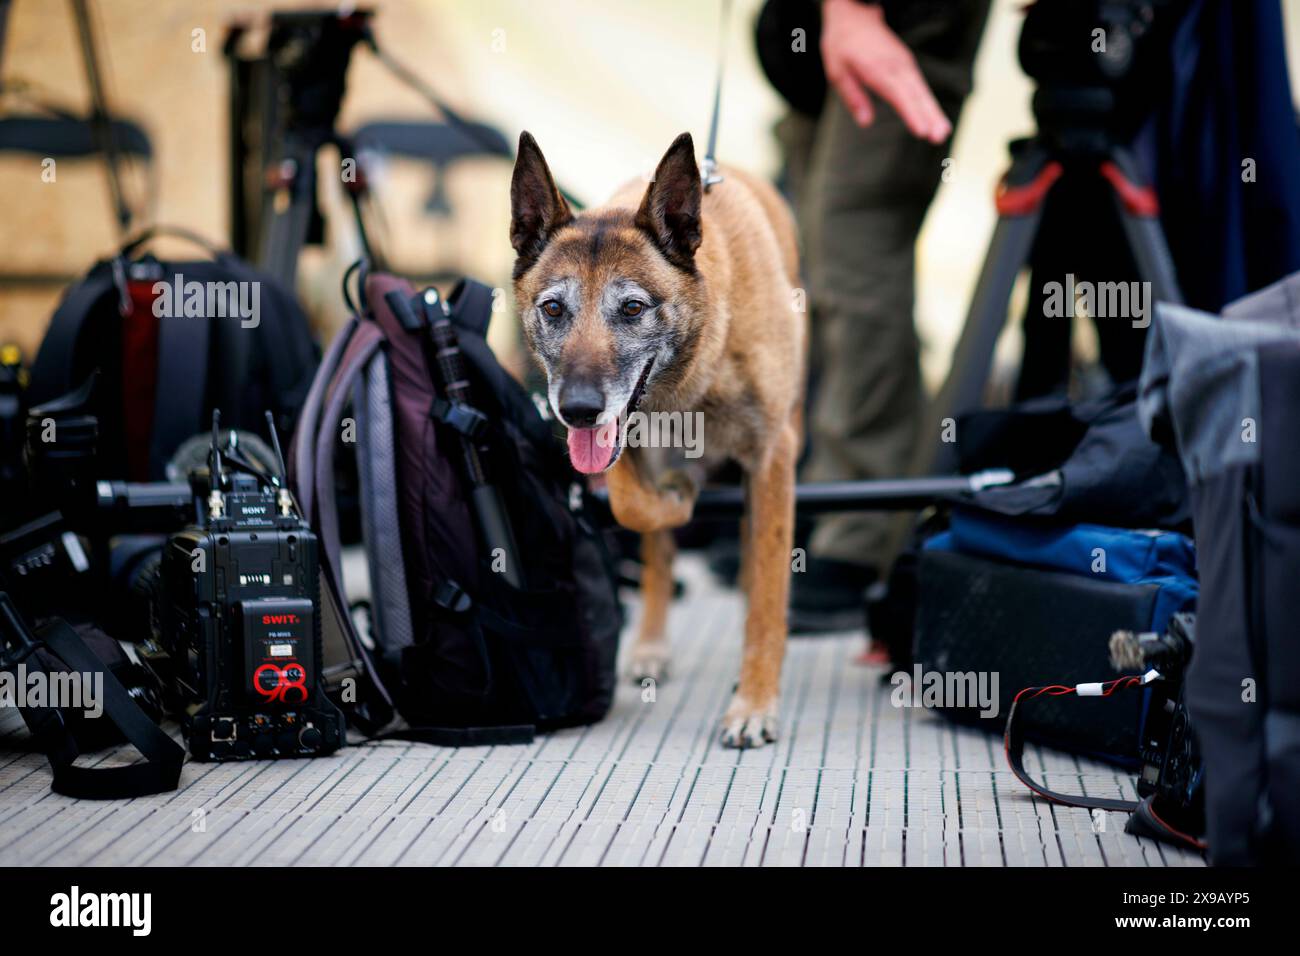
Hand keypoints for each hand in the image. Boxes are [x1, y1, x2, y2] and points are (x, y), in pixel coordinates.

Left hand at [821, 0, 951, 142]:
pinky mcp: (906, 64)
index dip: (911, 113)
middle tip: (940, 136)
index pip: (899, 95)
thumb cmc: (842, 43)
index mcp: (878, 69)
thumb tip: (865, 122)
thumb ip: (852, 96)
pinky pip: (920, 86)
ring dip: (934, 112)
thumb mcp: (837, 70)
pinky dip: (929, 102)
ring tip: (943, 132)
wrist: (854, 15)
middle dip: (930, 116)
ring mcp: (904, 64)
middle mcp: (896, 66)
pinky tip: (935, 119)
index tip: (921, 130)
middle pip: (916, 95)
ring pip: (922, 91)